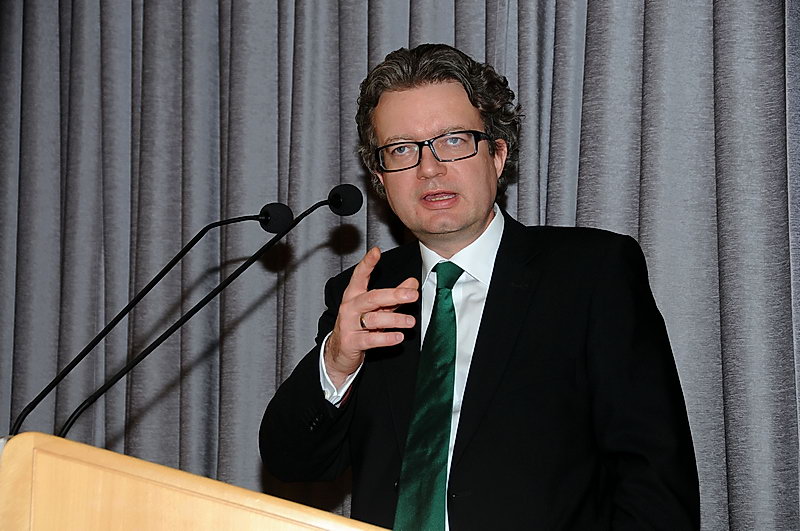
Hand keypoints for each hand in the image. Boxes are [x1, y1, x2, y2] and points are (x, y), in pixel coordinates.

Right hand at [324, 247, 418, 387]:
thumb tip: (413, 283)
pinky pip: (371, 339)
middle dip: (393, 295)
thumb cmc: (359, 325)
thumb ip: (395, 295)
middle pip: (372, 298)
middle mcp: (350, 307)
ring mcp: (349, 325)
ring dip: (395, 320)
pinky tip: (398, 337)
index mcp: (354, 295)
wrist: (340, 351)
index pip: (359, 275)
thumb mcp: (377, 308)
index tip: (376, 252)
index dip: (367, 263)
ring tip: (410, 321)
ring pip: (373, 319)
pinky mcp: (352, 342)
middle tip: (412, 295)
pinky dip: (386, 338)